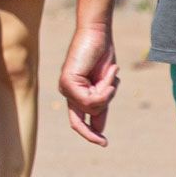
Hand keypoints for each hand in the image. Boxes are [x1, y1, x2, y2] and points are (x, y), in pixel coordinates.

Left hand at [58, 24, 120, 146]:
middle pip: (85, 117)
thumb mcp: (105, 85)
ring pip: (92, 107)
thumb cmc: (102, 56)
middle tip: (104, 126)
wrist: (98, 34)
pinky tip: (108, 71)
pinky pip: (90, 98)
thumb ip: (101, 103)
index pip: (78, 120)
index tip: (103, 143)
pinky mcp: (67, 82)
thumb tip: (98, 129)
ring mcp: (66, 88)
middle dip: (97, 116)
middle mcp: (68, 92)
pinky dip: (105, 87)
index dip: (90, 133)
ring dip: (108, 91)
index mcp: (76, 94)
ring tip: (109, 72)